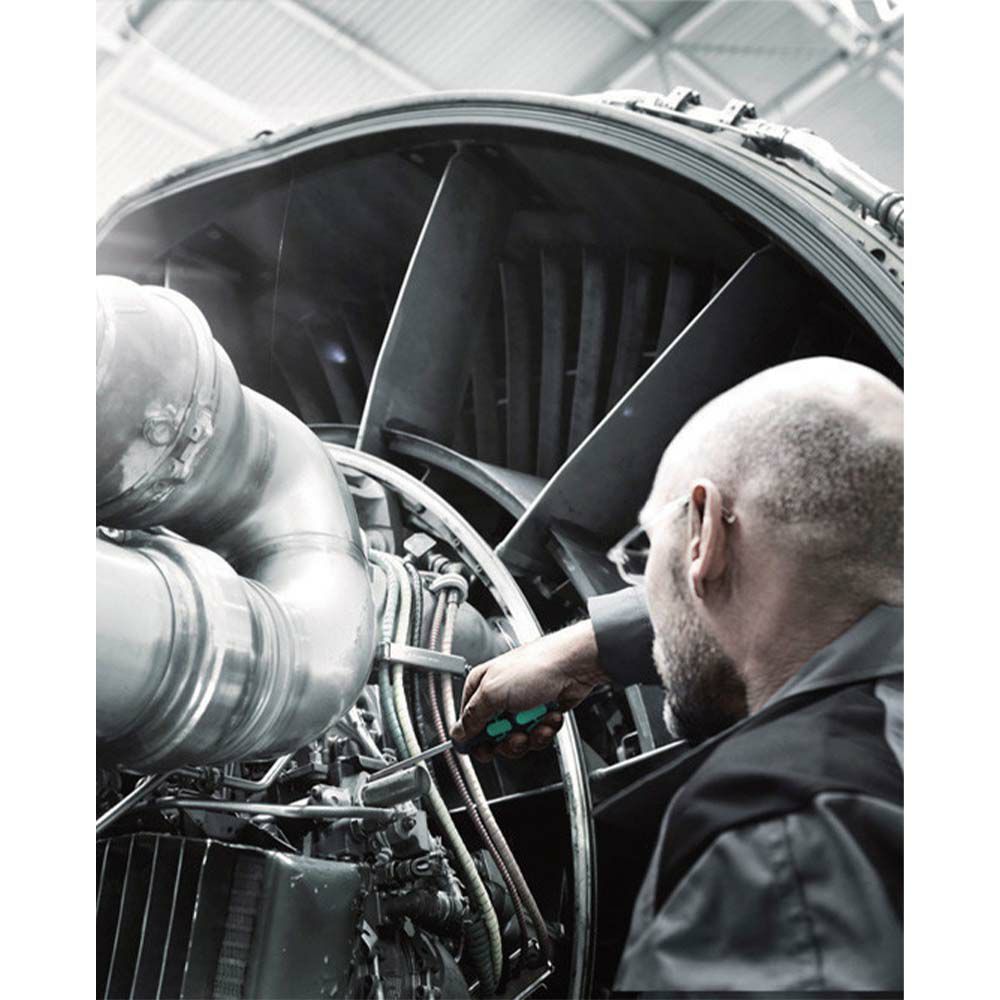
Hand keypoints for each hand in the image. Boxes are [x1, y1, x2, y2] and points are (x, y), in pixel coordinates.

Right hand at [451, 619, 607, 762]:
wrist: (574, 665)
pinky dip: (545, 730)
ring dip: (530, 736)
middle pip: (492, 738)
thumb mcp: (494, 693)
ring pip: (516, 740)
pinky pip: (536, 736)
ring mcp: (520, 707)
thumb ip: (472, 717)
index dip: (475, 740)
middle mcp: (499, 697)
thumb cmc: (537, 666)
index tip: (485, 747)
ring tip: (537, 722)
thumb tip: (458, 734)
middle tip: (516, 734)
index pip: (467, 723)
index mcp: (481, 687)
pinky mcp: (539, 714)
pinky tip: (549, 717)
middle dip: (508, 741)